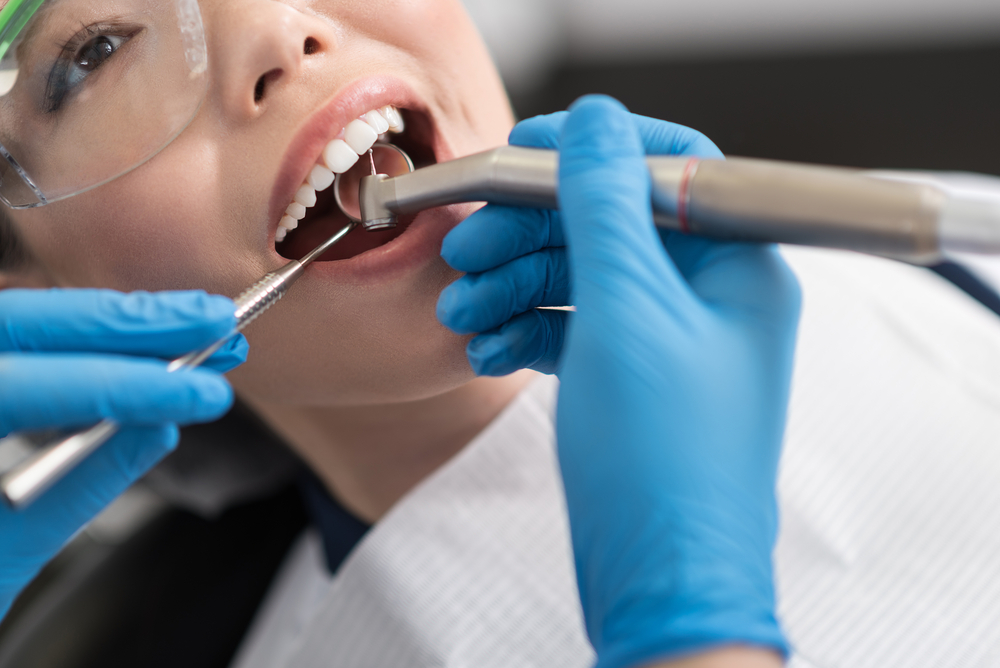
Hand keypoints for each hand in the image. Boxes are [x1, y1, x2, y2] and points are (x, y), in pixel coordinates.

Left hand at [0, 288, 245, 617]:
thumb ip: (76, 489)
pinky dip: (77, 341)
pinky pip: (15, 348)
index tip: (197, 388)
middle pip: (17, 322)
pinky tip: (135, 343)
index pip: (19, 387)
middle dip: (125, 322)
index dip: (121, 383)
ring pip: (14, 321)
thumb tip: (154, 427)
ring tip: (190, 326)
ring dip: (110, 323)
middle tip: (210, 319)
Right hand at [438, 97, 799, 665]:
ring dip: (516, 285)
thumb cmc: (664, 461)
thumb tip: (597, 123)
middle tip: (467, 244)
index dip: (592, 151)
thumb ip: (607, 207)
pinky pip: (575, 329)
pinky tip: (488, 347)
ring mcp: (668, 341)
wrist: (664, 585)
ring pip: (583, 279)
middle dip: (531, 232)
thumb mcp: (626, 312)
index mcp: (737, 266)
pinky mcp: (632, 380)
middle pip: (610, 225)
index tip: (525, 151)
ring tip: (463, 308)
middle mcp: (708, 298)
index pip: (669, 169)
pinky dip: (528, 331)